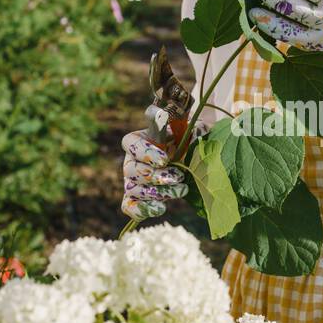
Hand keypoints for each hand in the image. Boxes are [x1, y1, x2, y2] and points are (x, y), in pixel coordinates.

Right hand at [121, 106, 206, 220]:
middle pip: (132, 171)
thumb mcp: (185, 126)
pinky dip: (142, 210)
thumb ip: (174, 118)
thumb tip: (165, 112)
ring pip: (134, 190)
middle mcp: (131, 161)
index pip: (131, 145)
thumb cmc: (186, 139)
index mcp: (138, 140)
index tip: (165, 159)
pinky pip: (131, 207)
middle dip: (156, 177)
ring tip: (182, 189)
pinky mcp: (138, 198)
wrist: (191, 157)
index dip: (146, 153)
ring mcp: (133, 181)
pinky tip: (161, 208)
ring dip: (159, 192)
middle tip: (180, 176)